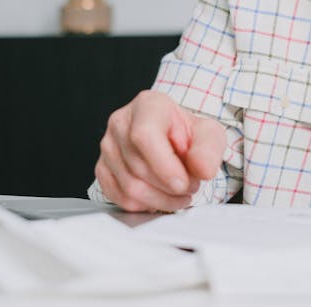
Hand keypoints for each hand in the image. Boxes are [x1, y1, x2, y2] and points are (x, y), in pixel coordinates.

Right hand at [95, 90, 225, 211]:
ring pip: (129, 187)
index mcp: (148, 105)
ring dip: (161, 199)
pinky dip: (144, 205)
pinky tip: (159, 196)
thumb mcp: (209, 135)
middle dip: (170, 188)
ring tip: (178, 192)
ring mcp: (108, 146)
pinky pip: (119, 198)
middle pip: (138, 167)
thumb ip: (209, 150)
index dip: (164, 166)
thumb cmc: (188, 134)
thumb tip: (202, 170)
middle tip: (190, 186)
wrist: (174, 138)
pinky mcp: (101, 168)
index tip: (183, 183)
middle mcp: (121, 122)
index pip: (144, 135)